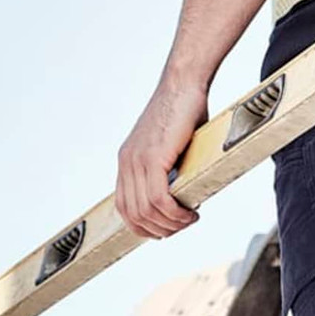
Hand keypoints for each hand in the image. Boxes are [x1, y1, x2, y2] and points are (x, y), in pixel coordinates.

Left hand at [116, 76, 207, 238]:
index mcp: (127, 162)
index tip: (167, 229)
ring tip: (190, 219)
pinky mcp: (152, 157)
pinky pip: (158, 199)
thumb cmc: (185, 113)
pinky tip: (190, 211)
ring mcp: (137, 160)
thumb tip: (183, 194)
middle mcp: (127, 162)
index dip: (144, 228)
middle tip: (183, 225)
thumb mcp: (171, 148)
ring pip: (146, 212)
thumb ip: (169, 170)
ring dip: (171, 224)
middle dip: (160, 231)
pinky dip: (174, 213)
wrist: (184, 85)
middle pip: (134, 216)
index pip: (124, 209)